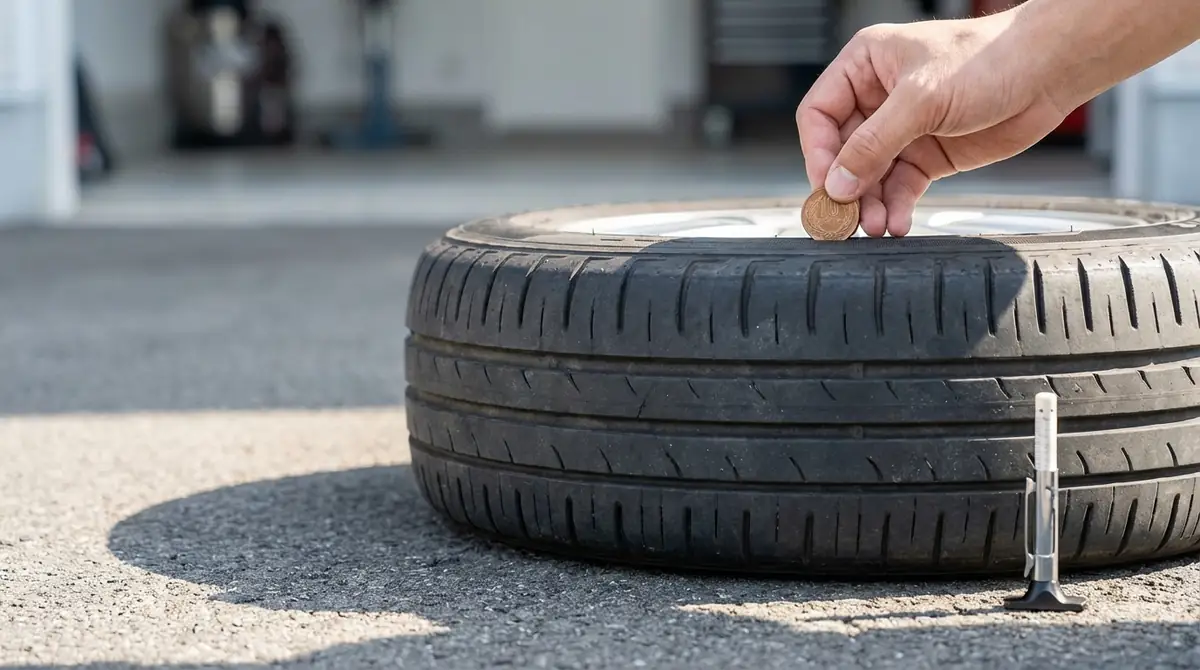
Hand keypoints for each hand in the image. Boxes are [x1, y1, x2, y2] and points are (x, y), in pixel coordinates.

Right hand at [796, 11, 1072, 236]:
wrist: (1049, 72)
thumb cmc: (990, 60)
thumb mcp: (922, 100)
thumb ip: (874, 144)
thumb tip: (837, 183)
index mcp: (865, 66)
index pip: (819, 114)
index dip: (817, 153)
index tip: (826, 187)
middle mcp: (878, 97)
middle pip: (841, 152)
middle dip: (846, 187)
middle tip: (845, 220)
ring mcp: (902, 128)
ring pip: (869, 176)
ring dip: (870, 204)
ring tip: (874, 227)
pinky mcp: (927, 154)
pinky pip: (899, 187)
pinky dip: (895, 207)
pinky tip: (897, 223)